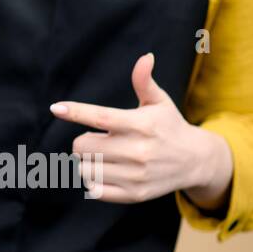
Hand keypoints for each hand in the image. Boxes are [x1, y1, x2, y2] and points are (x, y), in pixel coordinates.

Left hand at [49, 52, 233, 206]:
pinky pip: (95, 189)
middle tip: (97, 138)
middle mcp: (138, 151)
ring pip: (85, 168)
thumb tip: (146, 57)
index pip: (100, 117)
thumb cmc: (169, 126)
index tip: (56, 108)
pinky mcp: (135, 194)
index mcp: (140, 124)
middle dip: (83, 140)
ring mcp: (136, 175)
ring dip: (87, 160)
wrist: (196, 161)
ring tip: (104, 155)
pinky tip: (105, 171)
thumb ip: (144, 81)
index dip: (76, 112)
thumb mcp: (159, 102)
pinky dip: (93, 180)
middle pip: (83, 145)